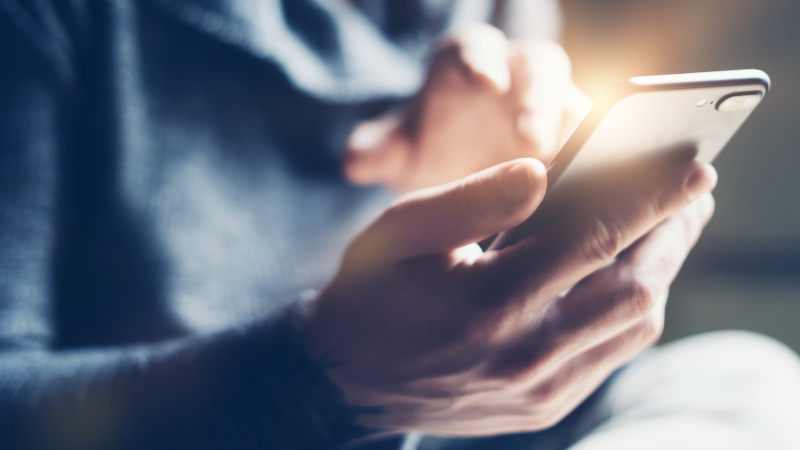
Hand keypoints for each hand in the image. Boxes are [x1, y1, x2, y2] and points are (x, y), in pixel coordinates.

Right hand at [305, 158, 716, 434]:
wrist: (346, 378)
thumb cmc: (371, 293)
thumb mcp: (401, 232)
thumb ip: (472, 199)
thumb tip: (544, 171)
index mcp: (487, 301)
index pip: (594, 239)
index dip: (652, 198)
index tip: (694, 168)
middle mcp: (524, 354)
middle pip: (635, 289)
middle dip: (673, 234)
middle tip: (690, 194)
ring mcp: (539, 389)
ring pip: (634, 326)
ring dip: (657, 272)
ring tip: (661, 229)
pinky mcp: (543, 407)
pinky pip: (612, 355)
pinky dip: (630, 310)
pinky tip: (621, 278)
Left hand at [343, 25, 591, 191]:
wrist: (457, 177)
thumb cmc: (426, 150)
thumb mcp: (397, 152)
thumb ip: (376, 151)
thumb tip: (355, 161)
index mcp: (468, 65)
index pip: (475, 48)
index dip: (480, 60)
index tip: (483, 82)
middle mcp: (518, 78)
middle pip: (540, 68)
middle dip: (539, 97)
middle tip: (535, 137)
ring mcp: (556, 107)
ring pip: (579, 107)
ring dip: (583, 137)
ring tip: (584, 174)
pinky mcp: (582, 140)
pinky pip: (601, 144)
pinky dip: (604, 168)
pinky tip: (601, 202)